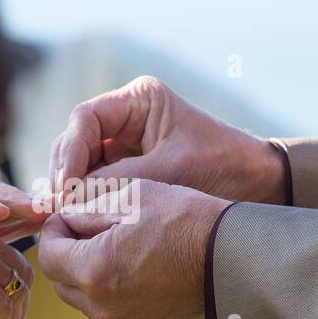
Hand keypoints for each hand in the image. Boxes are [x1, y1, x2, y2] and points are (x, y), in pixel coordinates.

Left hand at [38, 178, 226, 318]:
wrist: (236, 259)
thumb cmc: (186, 220)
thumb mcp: (132, 198)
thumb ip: (87, 210)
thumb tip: (64, 219)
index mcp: (95, 271)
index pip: (47, 256)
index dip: (54, 232)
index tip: (70, 218)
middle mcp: (104, 308)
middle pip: (62, 282)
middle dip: (70, 256)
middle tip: (94, 231)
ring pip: (87, 301)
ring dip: (92, 277)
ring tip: (122, 250)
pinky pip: (115, 315)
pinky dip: (118, 296)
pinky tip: (144, 273)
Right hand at [48, 76, 286, 204]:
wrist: (259, 183)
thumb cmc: (224, 166)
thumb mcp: (170, 172)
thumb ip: (119, 182)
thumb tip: (70, 200)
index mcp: (139, 100)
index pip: (86, 118)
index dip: (70, 151)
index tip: (66, 186)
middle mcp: (126, 117)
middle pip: (76, 140)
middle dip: (65, 172)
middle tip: (58, 206)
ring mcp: (124, 143)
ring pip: (80, 162)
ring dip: (71, 188)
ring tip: (64, 216)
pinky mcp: (127, 168)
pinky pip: (95, 180)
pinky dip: (84, 198)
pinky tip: (77, 218)